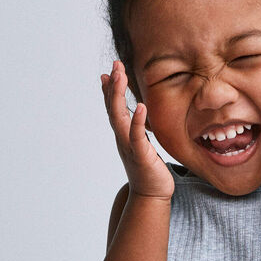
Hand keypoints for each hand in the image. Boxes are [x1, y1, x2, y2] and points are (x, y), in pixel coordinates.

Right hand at [100, 60, 173, 199]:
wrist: (151, 196)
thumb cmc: (150, 170)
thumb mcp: (143, 145)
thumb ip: (139, 130)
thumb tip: (139, 116)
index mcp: (124, 135)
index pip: (114, 109)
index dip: (109, 90)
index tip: (108, 72)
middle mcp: (122, 139)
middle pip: (112, 108)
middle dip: (112, 86)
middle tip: (114, 65)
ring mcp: (129, 147)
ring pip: (119, 117)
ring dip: (117, 96)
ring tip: (119, 76)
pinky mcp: (140, 156)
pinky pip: (136, 136)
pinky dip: (136, 120)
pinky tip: (139, 106)